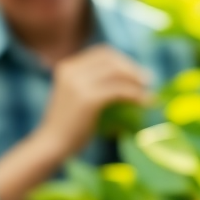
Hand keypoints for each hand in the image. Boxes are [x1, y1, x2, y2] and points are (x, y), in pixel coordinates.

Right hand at [36, 44, 151, 157]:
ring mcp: (79, 83)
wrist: (51, 145)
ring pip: (118, 73)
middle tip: (148, 81)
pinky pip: (120, 91)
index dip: (122, 60)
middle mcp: (72, 70)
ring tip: (148, 92)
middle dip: (132, 68)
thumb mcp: (74, 96)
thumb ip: (91, 83)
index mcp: (67, 67)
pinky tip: (144, 102)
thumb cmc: (67, 126)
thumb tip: (124, 78)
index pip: (102, 53)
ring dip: (137, 81)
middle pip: (111, 59)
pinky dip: (136, 95)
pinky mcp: (88, 99)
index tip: (136, 72)